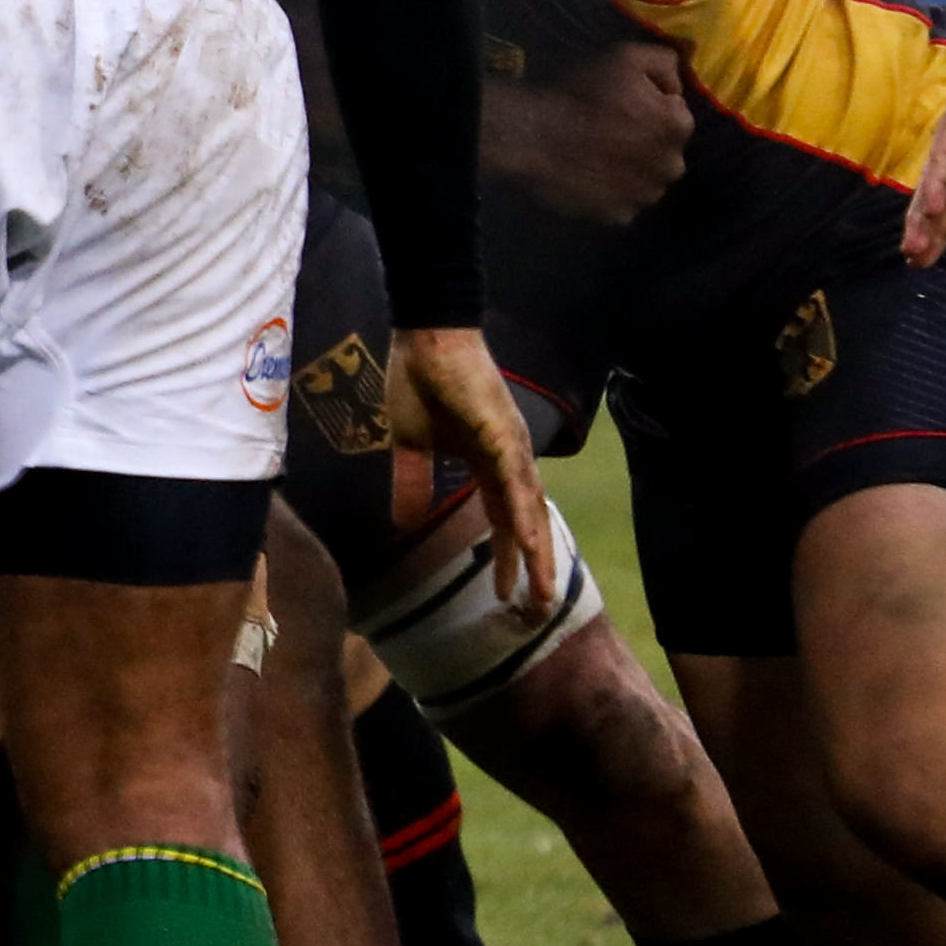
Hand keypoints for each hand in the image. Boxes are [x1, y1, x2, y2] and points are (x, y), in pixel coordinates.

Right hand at [388, 325, 563, 609]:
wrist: (426, 336)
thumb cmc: (416, 381)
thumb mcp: (408, 443)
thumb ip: (410, 481)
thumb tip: (402, 521)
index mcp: (484, 461)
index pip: (502, 517)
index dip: (507, 555)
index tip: (506, 592)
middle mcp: (507, 459)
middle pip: (526, 522)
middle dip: (534, 566)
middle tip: (540, 609)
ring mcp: (509, 447)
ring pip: (528, 509)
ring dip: (538, 552)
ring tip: (543, 591)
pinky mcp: (501, 434)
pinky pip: (515, 482)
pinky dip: (523, 514)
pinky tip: (530, 543)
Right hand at [482, 43, 693, 226]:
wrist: (531, 136)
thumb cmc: (579, 94)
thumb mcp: (625, 56)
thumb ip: (665, 61)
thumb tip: (678, 80)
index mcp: (678, 126)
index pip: (674, 113)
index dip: (648, 106)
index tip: (621, 103)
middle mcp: (671, 166)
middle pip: (663, 151)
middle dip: (644, 142)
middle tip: (608, 132)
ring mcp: (644, 196)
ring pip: (645, 179)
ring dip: (630, 170)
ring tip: (595, 157)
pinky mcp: (618, 217)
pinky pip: (622, 203)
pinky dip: (610, 193)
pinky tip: (588, 177)